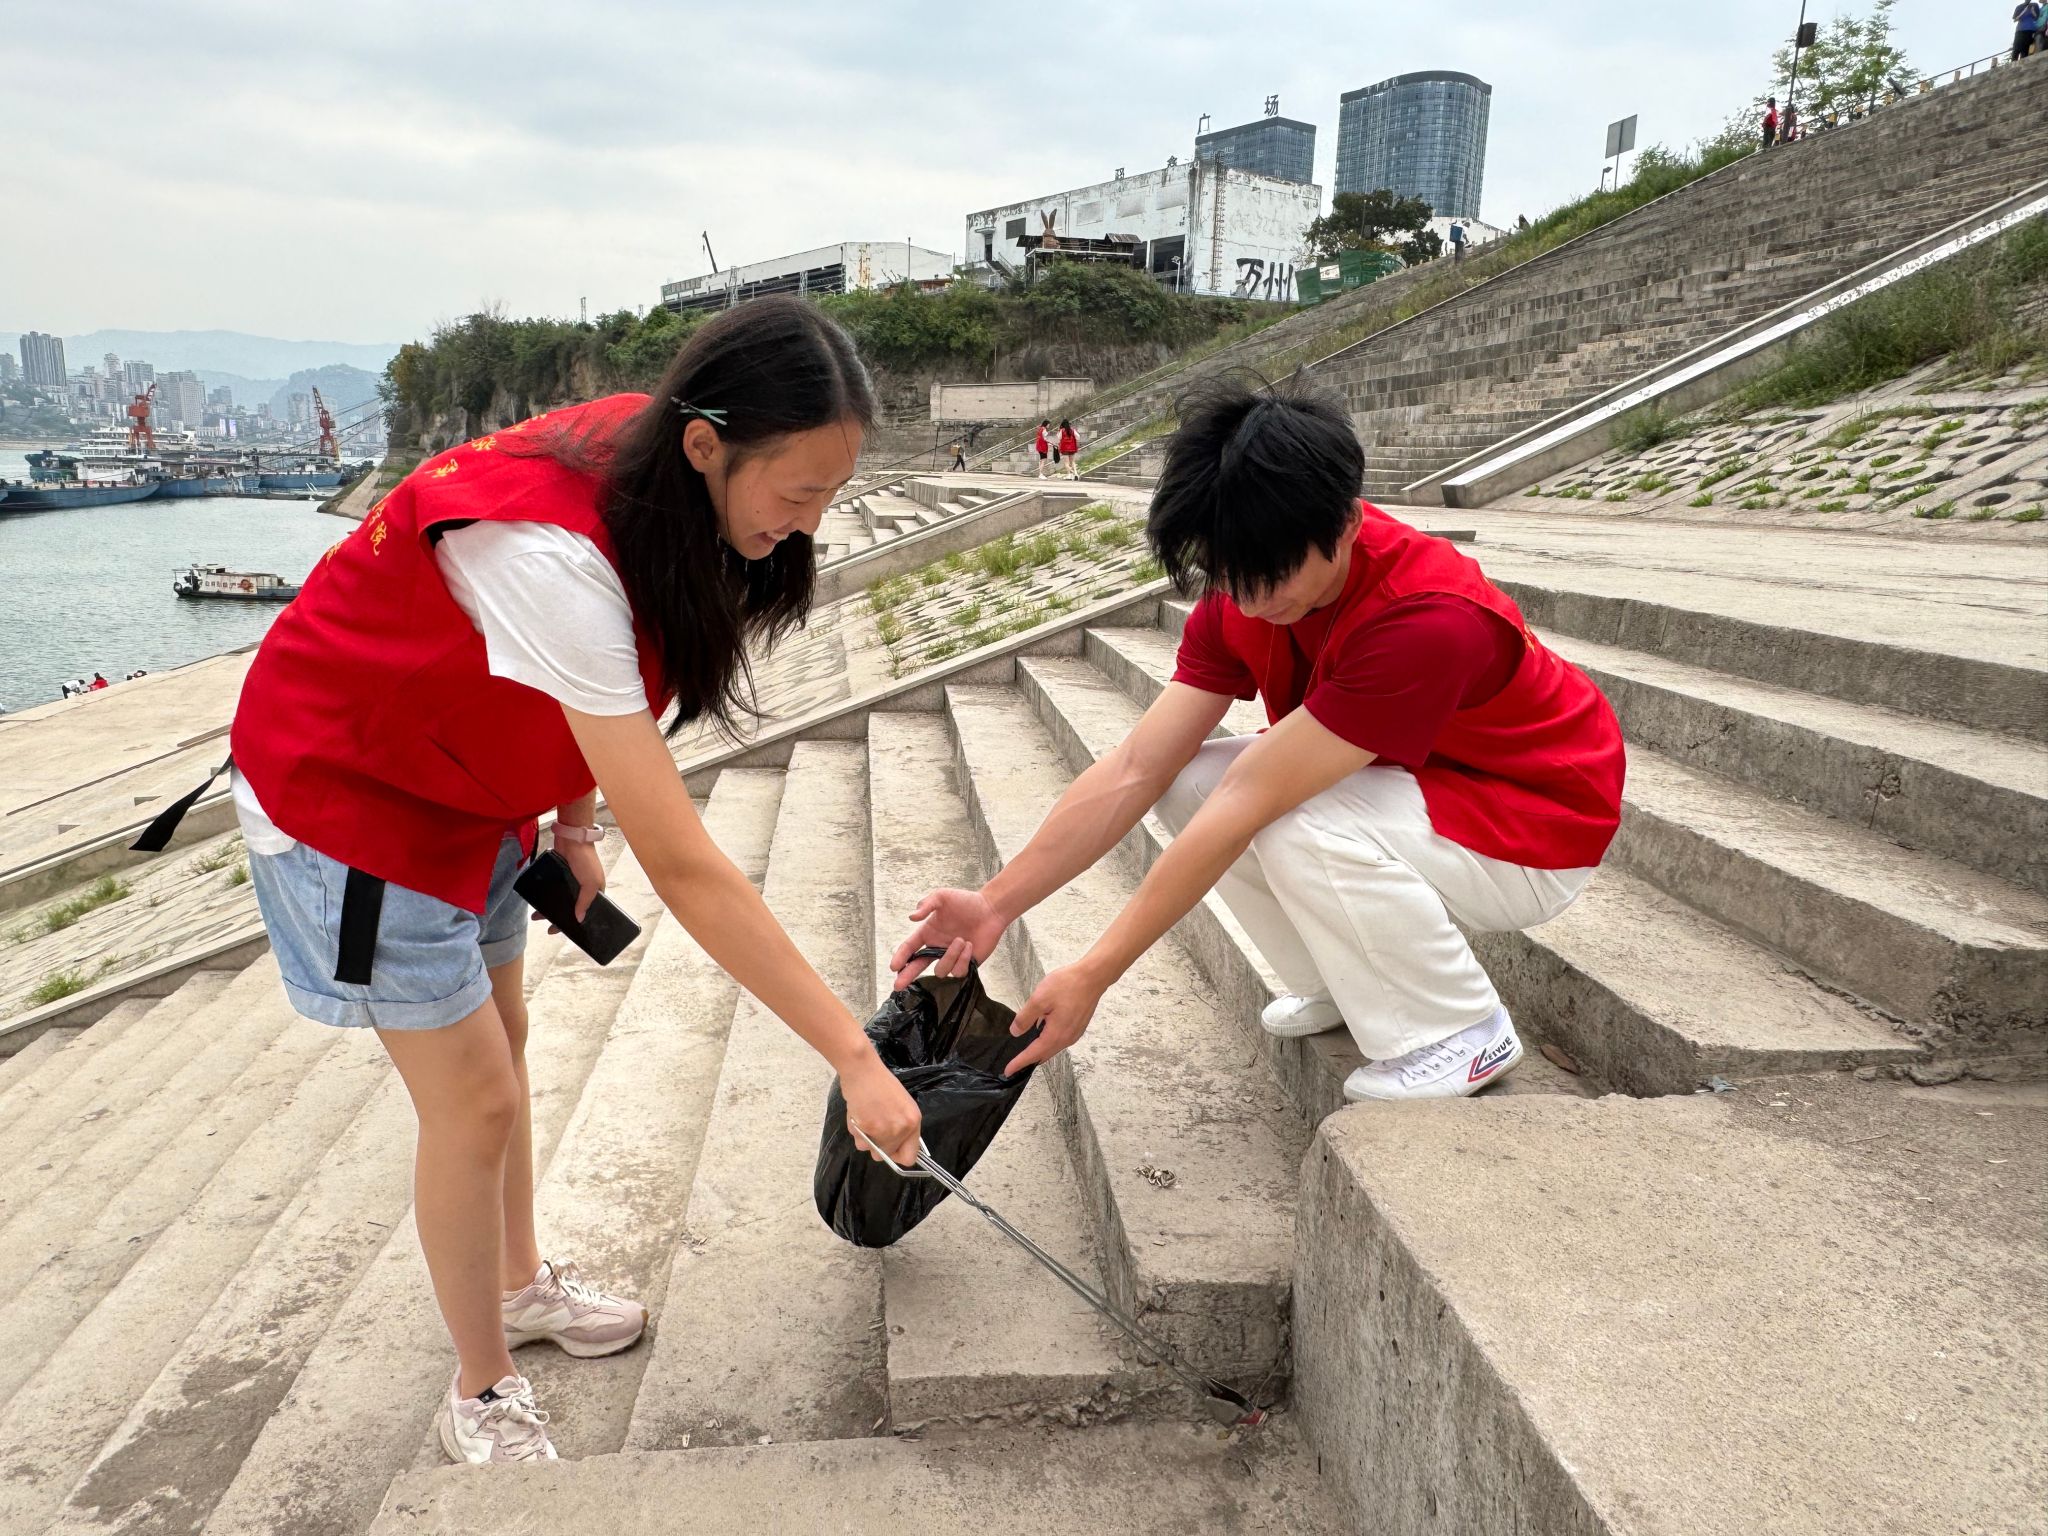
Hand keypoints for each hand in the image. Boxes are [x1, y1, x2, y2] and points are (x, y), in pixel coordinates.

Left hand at [532, 835, 606, 930]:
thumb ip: (585, 901)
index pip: (586, 911)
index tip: (567, 932)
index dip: (578, 922)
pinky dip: (544, 897)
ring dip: (548, 909)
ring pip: (558, 900)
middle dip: (559, 919)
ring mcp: (568, 882)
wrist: (572, 839)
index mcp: (594, 892)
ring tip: (536, 917)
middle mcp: (581, 889)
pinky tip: (536, 903)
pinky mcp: (557, 875)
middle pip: (570, 908)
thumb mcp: (590, 883)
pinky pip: (551, 890)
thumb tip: (579, 919)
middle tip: (548, 930)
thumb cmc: (586, 862)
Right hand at [840, 1048, 921, 1165]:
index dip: (898, 1156)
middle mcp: (901, 1129)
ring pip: (870, 1150)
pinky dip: (856, 1131)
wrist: (863, 1071)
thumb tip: (897, 1145)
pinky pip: (858, 1140)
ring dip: (866, 1138)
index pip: (909, 1157)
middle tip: (873, 1129)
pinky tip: (858, 1114)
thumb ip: (902, 1126)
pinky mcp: (866, 1129)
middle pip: (886, 1156)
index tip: (891, 1149)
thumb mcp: (902, 1105)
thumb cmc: (881, 1083)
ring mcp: (883, 1131)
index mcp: (913, 1122)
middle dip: (878, 1147)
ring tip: (866, 1118)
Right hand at [889, 887, 1007, 988]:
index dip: (901, 957)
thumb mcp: (942, 896)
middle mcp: (937, 947)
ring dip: (950, 956)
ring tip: (961, 940)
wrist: (990, 910)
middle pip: (918, 966)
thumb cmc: (966, 902)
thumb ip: (926, 905)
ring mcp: (951, 958)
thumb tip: (911, 917)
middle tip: (898, 985)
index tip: (894, 967)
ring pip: (941, 970)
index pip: (910, 948)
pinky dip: (963, 959)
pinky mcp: (965, 964)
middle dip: (907, 976)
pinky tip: (970, 946)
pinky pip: (958, 972)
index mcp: (928, 933)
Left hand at [1003, 962, 1105, 1075]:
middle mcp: (1066, 1038)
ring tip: (1025, 1051)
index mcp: (1056, 1034)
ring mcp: (1074, 1033)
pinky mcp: (1078, 1026)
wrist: (1093, 977)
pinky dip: (1048, 1043)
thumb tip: (1015, 1032)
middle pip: (1044, 1055)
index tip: (1008, 1071)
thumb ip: (1025, 1018)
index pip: (1033, 1054)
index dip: (1019, 1063)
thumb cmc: (1067, 985)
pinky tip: (1042, 1034)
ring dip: (1039, 1051)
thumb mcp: (1039, 999)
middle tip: (1014, 1063)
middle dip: (1029, 1060)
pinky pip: (1060, 1040)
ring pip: (1053, 1048)